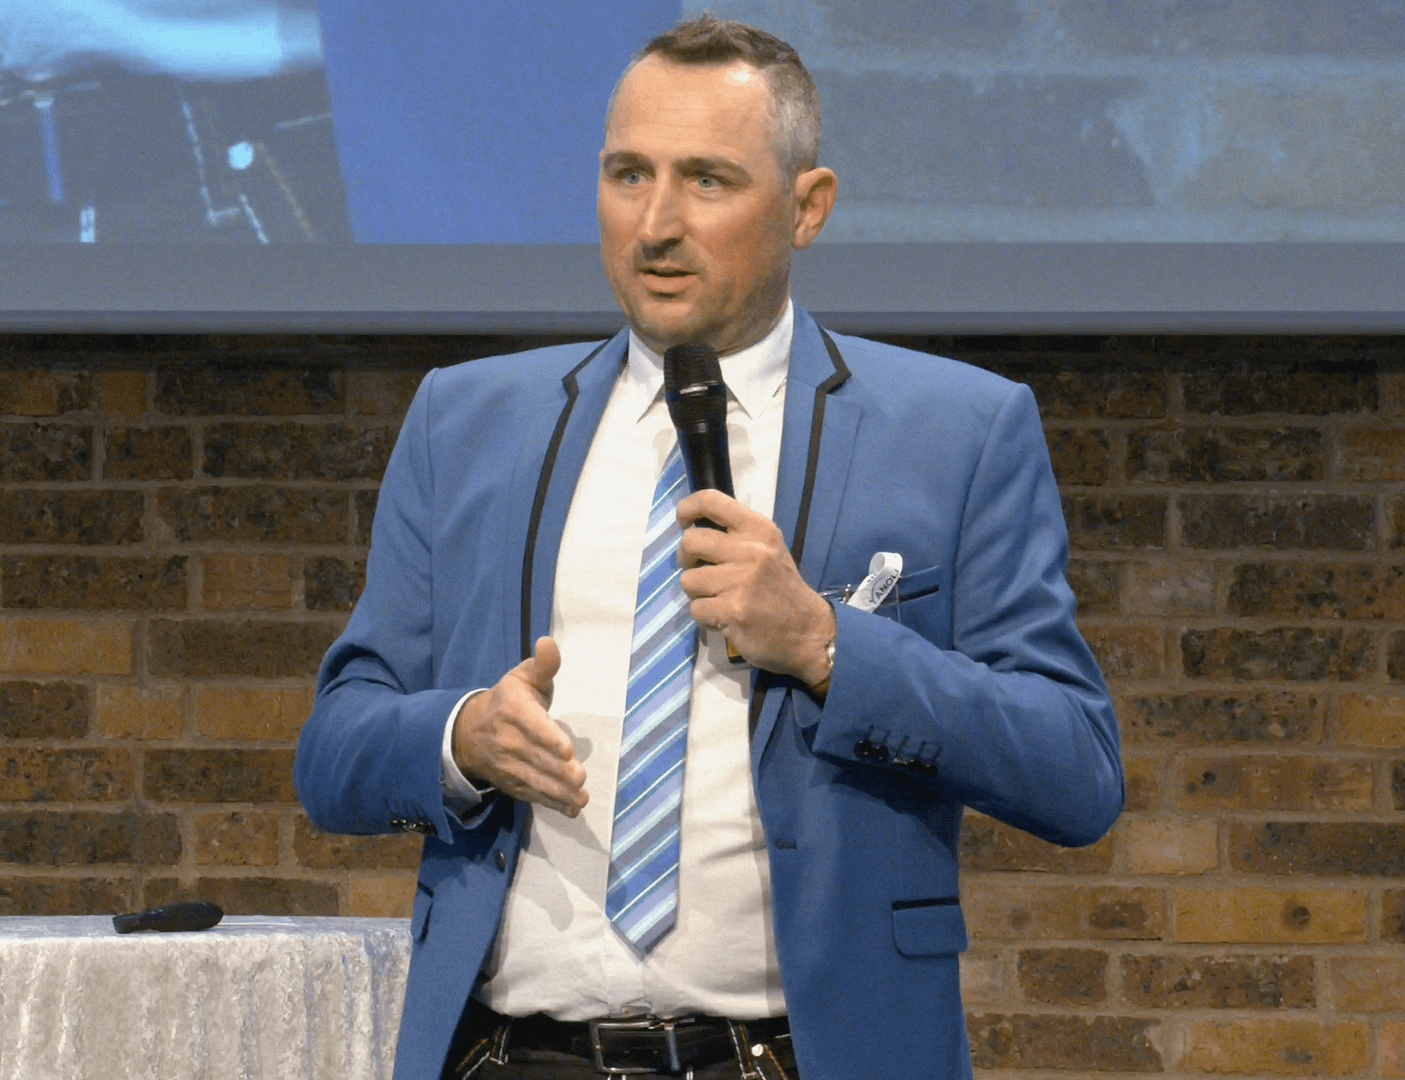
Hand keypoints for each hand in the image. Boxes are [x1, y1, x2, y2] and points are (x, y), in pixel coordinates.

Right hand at [451, 637, 587, 816]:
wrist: (470, 731)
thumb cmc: (509, 700)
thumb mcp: (523, 677)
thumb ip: (543, 664)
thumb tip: (549, 642)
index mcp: (513, 710)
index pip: (531, 725)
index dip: (548, 737)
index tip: (566, 749)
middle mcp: (508, 740)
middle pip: (535, 757)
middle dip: (558, 770)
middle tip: (580, 778)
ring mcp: (509, 765)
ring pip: (534, 780)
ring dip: (557, 791)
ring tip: (580, 797)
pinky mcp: (512, 783)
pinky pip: (531, 794)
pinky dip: (551, 803)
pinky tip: (571, 809)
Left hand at [677, 490, 834, 688]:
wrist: (808, 631)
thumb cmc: (781, 588)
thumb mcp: (768, 549)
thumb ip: (736, 536)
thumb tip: (692, 529)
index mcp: (758, 529)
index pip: (711, 501)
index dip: (687, 508)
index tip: (683, 522)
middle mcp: (751, 550)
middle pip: (690, 542)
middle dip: (685, 558)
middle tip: (697, 569)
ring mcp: (741, 581)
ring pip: (688, 580)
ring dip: (697, 593)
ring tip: (718, 598)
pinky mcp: (733, 611)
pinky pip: (696, 609)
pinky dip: (705, 617)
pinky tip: (724, 618)